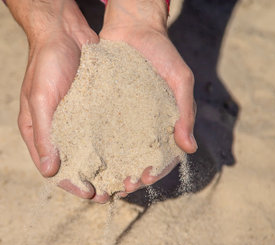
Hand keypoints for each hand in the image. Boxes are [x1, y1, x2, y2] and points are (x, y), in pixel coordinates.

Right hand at [8, 0, 103, 199]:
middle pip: (75, 164)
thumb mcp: (40, 99)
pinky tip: (128, 153)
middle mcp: (58, 130)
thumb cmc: (46, 64)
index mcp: (39, 132)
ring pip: (91, 151)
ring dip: (104, 166)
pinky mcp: (93, 110)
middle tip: (112, 193)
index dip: (71, 183)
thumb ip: (43, 134)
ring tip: (123, 178)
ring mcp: (76, 120)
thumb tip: (49, 172)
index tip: (91, 194)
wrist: (65, 32)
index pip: (53, 167)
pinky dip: (113, 145)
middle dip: (92, 180)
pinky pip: (103, 133)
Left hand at [100, 0, 196, 194]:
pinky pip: (97, 132)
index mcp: (163, 124)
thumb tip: (189, 148)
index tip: (142, 178)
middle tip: (118, 187)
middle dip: (128, 177)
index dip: (153, 172)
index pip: (161, 157)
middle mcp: (140, 126)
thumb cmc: (163, 53)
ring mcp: (120, 120)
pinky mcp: (102, 110)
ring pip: (115, 152)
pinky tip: (84, 159)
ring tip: (100, 181)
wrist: (133, 28)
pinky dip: (93, 148)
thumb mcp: (180, 80)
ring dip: (109, 170)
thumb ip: (185, 112)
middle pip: (135, 160)